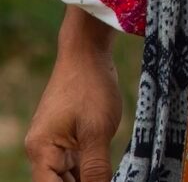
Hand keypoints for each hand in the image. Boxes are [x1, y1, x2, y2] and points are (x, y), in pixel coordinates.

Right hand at [26, 8, 121, 181]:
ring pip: (68, 175)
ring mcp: (54, 144)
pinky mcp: (67, 137)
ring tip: (109, 176)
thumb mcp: (98, 130)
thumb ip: (96, 167)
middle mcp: (43, 151)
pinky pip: (76, 162)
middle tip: (108, 180)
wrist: (87, 54)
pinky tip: (107, 173)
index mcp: (42, 151)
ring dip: (88, 179)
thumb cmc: (90, 87)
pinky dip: (90, 169)